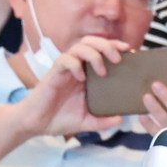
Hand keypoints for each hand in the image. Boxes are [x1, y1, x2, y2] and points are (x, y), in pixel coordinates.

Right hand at [11, 35, 126, 140]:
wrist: (37, 124)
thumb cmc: (59, 119)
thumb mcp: (87, 122)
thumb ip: (103, 121)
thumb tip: (121, 119)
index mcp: (86, 74)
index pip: (100, 50)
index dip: (114, 46)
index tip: (129, 51)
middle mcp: (76, 67)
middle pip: (91, 42)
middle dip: (107, 45)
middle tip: (118, 59)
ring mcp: (65, 69)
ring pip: (79, 46)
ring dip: (93, 54)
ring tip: (102, 71)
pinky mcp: (54, 73)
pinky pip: (64, 59)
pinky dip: (75, 64)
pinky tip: (81, 78)